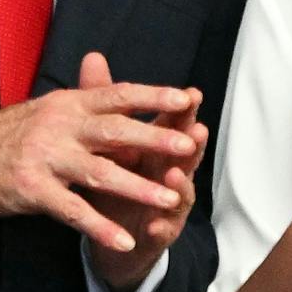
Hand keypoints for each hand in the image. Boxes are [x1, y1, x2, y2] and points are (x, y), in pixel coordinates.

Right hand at [0, 73, 202, 254]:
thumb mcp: (42, 113)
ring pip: (102, 171)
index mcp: (64, 103)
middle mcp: (58, 124)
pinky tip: (124, 241)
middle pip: (116, 129)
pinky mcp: (30, 189)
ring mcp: (44, 157)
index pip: (117, 94)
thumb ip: (80, 110)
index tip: (188, 98)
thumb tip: (120, 107)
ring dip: (139, 186)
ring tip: (171, 199)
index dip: (153, 95)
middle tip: (191, 146)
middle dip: (157, 138)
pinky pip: (73, 211)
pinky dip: (101, 227)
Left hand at [76, 52, 206, 291]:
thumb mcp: (105, 141)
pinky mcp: (157, 233)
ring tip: (175, 174)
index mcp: (156, 147)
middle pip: (185, 155)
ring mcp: (167, 204)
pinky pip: (161, 230)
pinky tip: (153, 223)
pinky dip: (159, 226)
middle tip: (198, 130)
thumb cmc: (112, 180)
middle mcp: (168, 172)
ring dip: (180, 183)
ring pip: (180, 192)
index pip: (173, 123)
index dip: (183, 109)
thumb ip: (100, 100)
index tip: (192, 93)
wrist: (109, 235)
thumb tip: (93, 56)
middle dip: (192, 142)